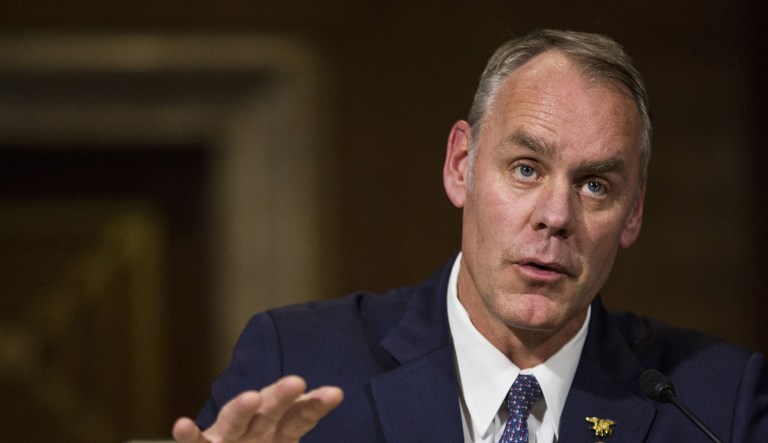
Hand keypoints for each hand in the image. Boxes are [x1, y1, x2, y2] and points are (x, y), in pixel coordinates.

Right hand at [172, 375, 343, 442]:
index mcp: (280, 430)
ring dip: (242, 408)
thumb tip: (332, 407)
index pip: (300, 415)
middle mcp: (256, 427)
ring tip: (251, 398)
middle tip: (297, 381)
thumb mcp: (285, 440)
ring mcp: (229, 436)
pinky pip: (197, 442)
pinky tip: (181, 425)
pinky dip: (188, 434)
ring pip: (235, 419)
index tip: (335, 394)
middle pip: (271, 410)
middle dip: (282, 396)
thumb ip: (300, 426)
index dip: (315, 405)